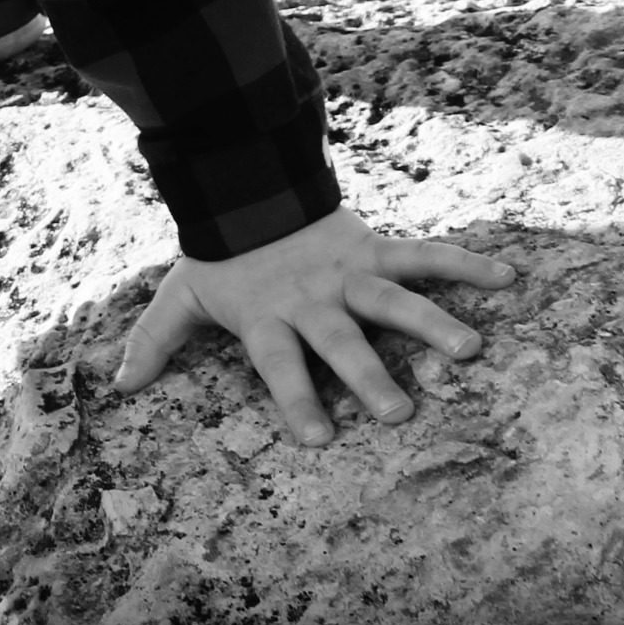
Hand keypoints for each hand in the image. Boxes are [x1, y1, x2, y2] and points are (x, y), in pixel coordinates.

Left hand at [113, 207, 515, 445]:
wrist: (246, 183)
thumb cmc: (221, 256)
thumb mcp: (183, 295)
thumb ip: (156, 340)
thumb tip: (118, 385)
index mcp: (267, 316)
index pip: (279, 364)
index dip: (295, 400)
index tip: (320, 441)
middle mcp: (312, 299)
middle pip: (341, 341)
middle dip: (368, 376)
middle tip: (399, 413)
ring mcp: (347, 272)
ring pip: (393, 299)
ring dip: (432, 322)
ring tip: (470, 350)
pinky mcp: (374, 247)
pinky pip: (423, 254)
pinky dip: (464, 262)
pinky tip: (505, 277)